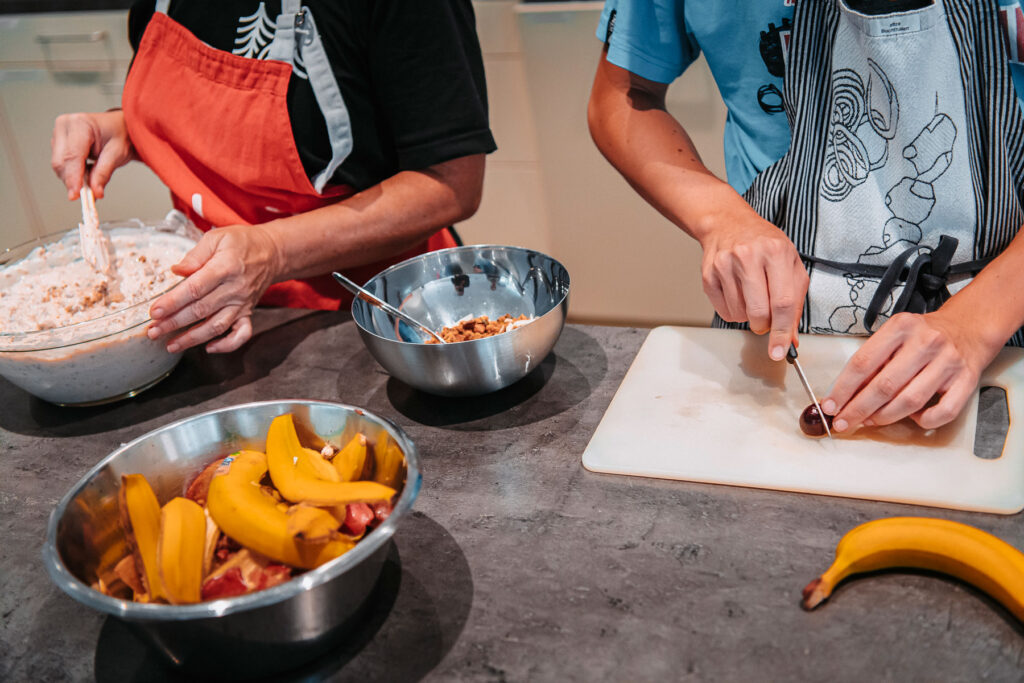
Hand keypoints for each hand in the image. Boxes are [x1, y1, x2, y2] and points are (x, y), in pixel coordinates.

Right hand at [51, 110, 135, 199]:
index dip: (73, 177)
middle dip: (73, 181)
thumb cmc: (119, 134)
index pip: (72, 155)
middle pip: (61, 161)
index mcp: (79, 124)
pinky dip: (73, 174)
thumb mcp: (118, 153)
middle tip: (88, 196)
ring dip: (73, 178)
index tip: (75, 195)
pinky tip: (86, 172)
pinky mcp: (58, 143)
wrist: (118, 127)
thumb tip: (95, 192)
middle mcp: (65, 126)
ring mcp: (59, 134)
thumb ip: (104, 173)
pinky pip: (61, 164)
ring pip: (59, 165)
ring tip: (93, 177)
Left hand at [147, 225, 283, 353]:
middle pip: (201, 310)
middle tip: (153, 331)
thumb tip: (176, 270)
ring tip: (171, 346)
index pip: (195, 288)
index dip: (173, 302)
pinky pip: (242, 334)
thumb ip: (195, 255)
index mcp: (225, 267)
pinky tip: (209, 348)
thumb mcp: (217, 238)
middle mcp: (235, 289)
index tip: (154, 311)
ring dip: (192, 339)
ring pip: (216, 326)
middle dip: (174, 323)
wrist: (273, 253)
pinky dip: (227, 345)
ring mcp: (242, 303)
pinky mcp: (248, 312)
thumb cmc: (242, 243)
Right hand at [698, 214, 808, 360]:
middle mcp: (749, 256)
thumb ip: (794, 302)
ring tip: (751, 294)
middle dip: (765, 325)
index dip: (782, 332)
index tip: (780, 352)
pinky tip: (737, 292)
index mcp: (776, 252)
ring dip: (748, 315)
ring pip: (739, 315)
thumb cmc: (765, 245)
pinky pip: (723, 311)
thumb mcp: (790, 265)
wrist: (728, 223)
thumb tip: (792, 339)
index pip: (782, 302)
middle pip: (758, 312)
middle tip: (767, 317)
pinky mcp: (708, 275)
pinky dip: (733, 310)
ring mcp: (725, 265)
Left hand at [821, 310, 996, 431]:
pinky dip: (923, 421)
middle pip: (884, 386)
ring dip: (884, 417)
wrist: (967, 328)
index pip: (863, 363)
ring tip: (870, 421)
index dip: (842, 389)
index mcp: (901, 327)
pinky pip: (942, 412)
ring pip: (910, 401)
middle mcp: (926, 343)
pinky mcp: (966, 381)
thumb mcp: (893, 335)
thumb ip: (872, 360)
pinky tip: (912, 417)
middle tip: (843, 422)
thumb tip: (844, 394)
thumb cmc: (923, 335)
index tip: (830, 405)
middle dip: (858, 409)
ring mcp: (948, 362)